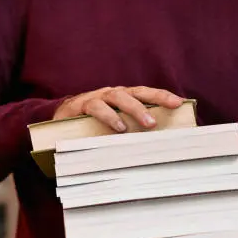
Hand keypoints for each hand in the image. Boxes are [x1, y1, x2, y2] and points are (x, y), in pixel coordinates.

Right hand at [53, 86, 183, 131]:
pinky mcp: (81, 105)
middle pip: (136, 91)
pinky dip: (110, 116)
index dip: (162, 96)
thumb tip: (154, 146)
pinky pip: (97, 107)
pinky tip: (120, 127)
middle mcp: (111, 93)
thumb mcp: (111, 125)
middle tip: (171, 109)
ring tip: (148, 123)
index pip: (145, 93)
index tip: (179, 103)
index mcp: (121, 97)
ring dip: (135, 108)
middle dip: (155, 98)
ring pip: (118, 96)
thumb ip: (129, 130)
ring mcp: (96, 97)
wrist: (58, 119)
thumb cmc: (89, 124)